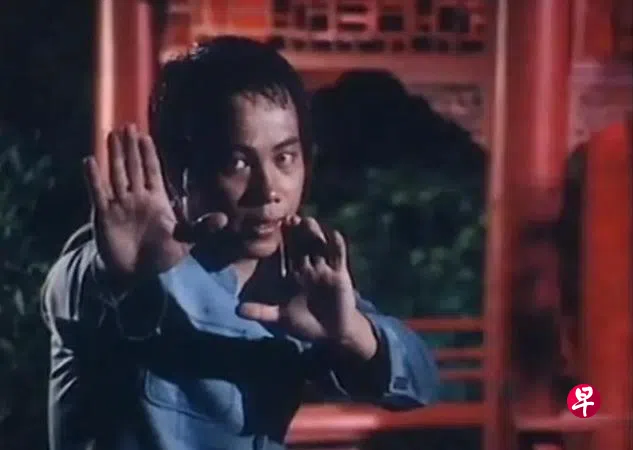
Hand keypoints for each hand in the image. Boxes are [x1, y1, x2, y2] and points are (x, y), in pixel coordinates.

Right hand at [84, 124, 225, 276]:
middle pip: (134, 166)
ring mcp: (120, 205)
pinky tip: (90, 161)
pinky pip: (98, 193)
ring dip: (115, 155)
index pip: (153, 171)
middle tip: (128, 126)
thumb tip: (223, 219)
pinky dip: (94, 178)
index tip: (146, 136)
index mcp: (157, 200)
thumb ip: (201, 229)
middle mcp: (137, 198)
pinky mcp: (104, 215)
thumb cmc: (160, 257)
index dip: (149, 153)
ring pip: (117, 174)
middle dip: (131, 147)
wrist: (136, 275)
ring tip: (112, 134)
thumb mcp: (185, 242)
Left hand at [238, 217, 377, 358]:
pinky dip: (336, 245)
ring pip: (318, 246)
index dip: (278, 242)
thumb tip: (237, 310)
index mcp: (291, 274)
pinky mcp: (340, 274)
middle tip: (289, 218)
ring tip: (307, 222)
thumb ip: (261, 312)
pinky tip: (333, 234)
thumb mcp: (280, 318)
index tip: (270, 229)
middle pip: (300, 245)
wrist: (330, 332)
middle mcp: (307, 267)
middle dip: (295, 232)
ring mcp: (324, 269)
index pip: (283, 254)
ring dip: (314, 234)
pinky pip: (338, 256)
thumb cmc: (302, 323)